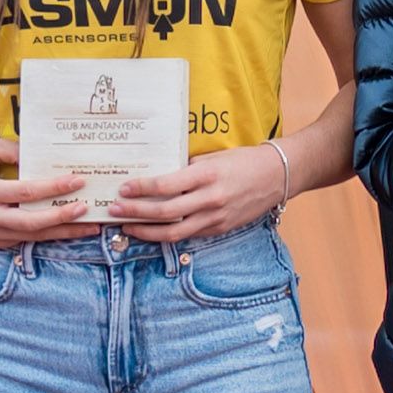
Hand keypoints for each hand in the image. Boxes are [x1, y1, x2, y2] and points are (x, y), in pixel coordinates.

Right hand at [0, 135, 84, 247]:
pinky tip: (71, 231)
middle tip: (86, 208)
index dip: (52, 188)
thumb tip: (40, 153)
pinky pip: (27, 241)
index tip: (76, 181)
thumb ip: (10, 148)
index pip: (24, 191)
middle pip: (30, 222)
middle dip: (61, 216)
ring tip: (90, 226)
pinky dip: (50, 237)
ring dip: (63, 233)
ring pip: (33, 237)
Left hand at [115, 142, 292, 245]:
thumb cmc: (243, 161)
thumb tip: (158, 176)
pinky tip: (152, 231)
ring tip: (128, 227)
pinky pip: (189, 234)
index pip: (166, 185)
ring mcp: (216, 217)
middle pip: (164, 212)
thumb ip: (187, 169)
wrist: (277, 175)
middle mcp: (210, 199)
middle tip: (115, 210)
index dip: (141, 189)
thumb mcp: (213, 158)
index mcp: (206, 175)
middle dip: (135, 212)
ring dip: (146, 231)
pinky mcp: (220, 229)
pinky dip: (167, 234)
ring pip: (174, 231)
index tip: (123, 188)